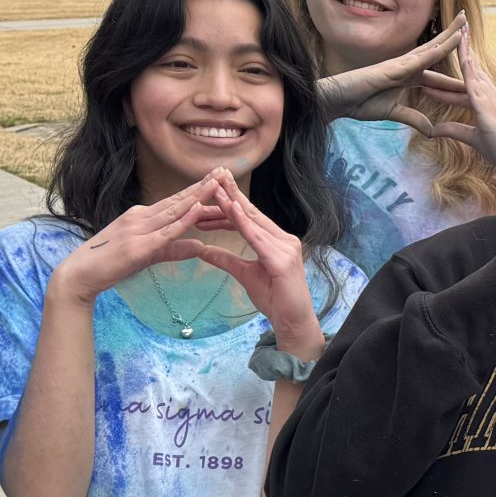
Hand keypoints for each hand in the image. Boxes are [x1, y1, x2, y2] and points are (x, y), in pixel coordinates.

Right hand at [52, 170, 239, 303]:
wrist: (78, 275)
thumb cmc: (110, 264)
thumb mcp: (148, 255)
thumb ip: (175, 249)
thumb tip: (202, 247)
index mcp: (141, 216)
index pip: (175, 202)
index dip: (197, 190)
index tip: (216, 177)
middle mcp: (140, 217)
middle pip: (177, 200)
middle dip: (202, 185)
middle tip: (223, 170)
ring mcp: (138, 230)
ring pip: (174, 211)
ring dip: (198, 195)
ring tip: (217, 182)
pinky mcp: (138, 247)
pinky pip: (166, 232)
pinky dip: (184, 219)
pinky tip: (198, 209)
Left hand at [182, 177, 322, 353]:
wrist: (292, 320)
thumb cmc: (274, 299)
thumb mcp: (244, 274)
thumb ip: (226, 259)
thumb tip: (203, 249)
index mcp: (277, 241)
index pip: (251, 217)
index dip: (232, 202)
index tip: (215, 187)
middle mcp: (284, 239)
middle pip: (252, 213)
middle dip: (232, 194)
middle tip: (214, 176)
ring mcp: (286, 247)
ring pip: (253, 222)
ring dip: (231, 205)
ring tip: (214, 189)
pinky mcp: (282, 259)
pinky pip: (257, 238)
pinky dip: (241, 223)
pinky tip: (228, 210)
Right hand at [321, 14, 469, 123]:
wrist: (339, 100)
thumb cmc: (360, 103)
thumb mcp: (394, 113)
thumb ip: (413, 118)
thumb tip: (431, 130)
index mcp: (410, 77)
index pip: (439, 78)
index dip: (457, 77)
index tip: (476, 74)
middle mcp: (409, 66)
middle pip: (437, 51)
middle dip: (455, 40)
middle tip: (471, 26)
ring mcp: (403, 64)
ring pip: (432, 47)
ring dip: (449, 34)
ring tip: (464, 19)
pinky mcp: (396, 66)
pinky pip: (423, 56)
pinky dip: (439, 48)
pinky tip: (452, 40)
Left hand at [393, 23, 495, 177]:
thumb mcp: (473, 138)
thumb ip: (454, 130)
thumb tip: (434, 129)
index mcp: (490, 102)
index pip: (473, 78)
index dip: (465, 61)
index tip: (456, 46)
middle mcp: (493, 95)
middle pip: (475, 67)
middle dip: (466, 47)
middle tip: (458, 26)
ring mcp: (492, 99)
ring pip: (474, 68)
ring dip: (465, 48)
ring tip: (457, 28)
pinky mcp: (488, 106)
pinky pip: (473, 81)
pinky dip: (466, 64)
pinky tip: (459, 51)